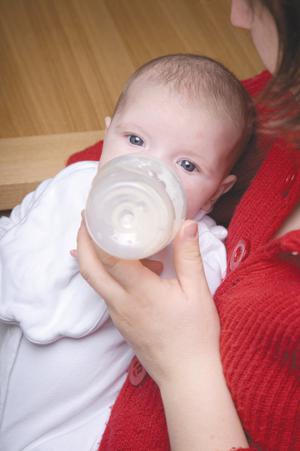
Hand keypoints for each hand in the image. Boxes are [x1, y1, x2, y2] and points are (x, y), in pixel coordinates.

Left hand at [75, 216, 220, 386]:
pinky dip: (108, 273)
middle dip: (82, 241)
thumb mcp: (197, 292)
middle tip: (87, 219)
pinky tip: (129, 266)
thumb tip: (186, 224)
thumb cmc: (195, 335)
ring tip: (114, 237)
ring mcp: (118, 314)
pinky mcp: (120, 322)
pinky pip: (106, 292)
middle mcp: (121, 303)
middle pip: (89, 269)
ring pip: (95, 281)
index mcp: (140, 292)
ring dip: (94, 257)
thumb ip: (189, 256)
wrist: (187, 376)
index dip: (96, 233)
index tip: (92, 213)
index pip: (108, 258)